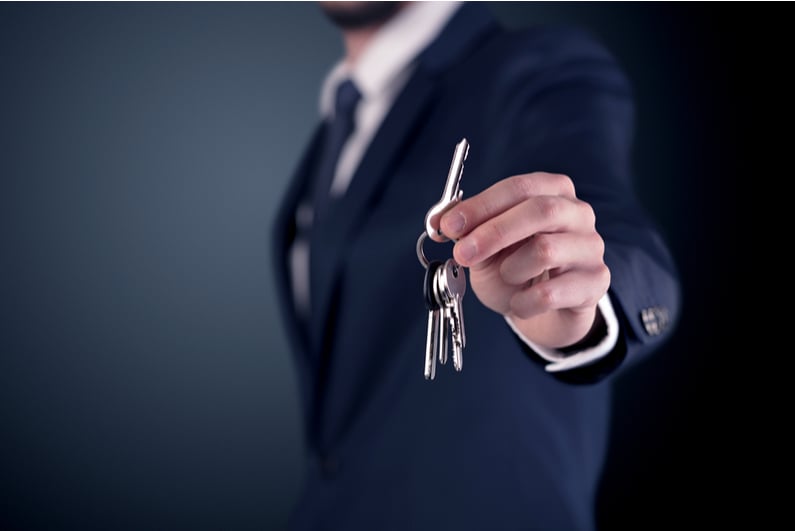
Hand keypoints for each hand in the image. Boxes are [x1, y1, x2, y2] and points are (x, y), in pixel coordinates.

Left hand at [440, 172, 609, 348]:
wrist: (545, 313)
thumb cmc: (517, 271)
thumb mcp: (486, 248)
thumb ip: (468, 231)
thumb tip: (442, 220)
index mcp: (552, 192)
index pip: (518, 188)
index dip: (481, 205)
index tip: (448, 225)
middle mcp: (578, 214)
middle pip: (540, 211)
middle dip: (494, 232)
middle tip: (462, 253)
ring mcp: (591, 247)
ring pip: (546, 251)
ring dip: (511, 269)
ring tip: (506, 277)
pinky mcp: (596, 282)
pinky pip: (552, 293)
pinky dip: (524, 302)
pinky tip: (519, 303)